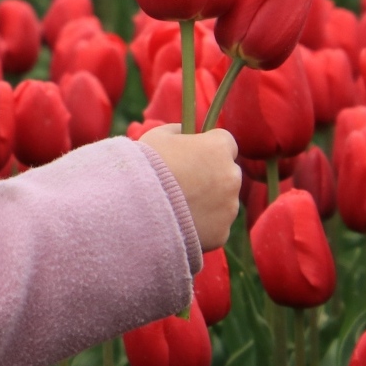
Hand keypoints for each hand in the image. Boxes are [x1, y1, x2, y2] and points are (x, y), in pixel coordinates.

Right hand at [140, 123, 241, 251]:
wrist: (134, 209)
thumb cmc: (145, 166)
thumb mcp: (156, 136)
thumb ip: (177, 131)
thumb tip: (183, 132)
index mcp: (218, 149)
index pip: (226, 142)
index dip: (209, 146)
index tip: (194, 153)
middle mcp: (231, 177)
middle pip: (228, 172)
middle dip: (212, 175)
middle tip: (184, 180)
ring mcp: (229, 207)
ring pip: (224, 201)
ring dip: (208, 200)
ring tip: (176, 204)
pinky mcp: (222, 233)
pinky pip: (215, 225)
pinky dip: (202, 224)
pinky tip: (179, 221)